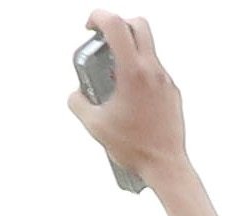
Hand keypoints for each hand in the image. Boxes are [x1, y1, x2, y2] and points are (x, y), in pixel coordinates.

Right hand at [68, 9, 188, 181]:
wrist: (167, 166)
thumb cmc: (136, 148)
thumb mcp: (94, 125)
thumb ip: (78, 103)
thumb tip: (76, 94)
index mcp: (134, 72)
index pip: (117, 25)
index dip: (99, 17)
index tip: (89, 27)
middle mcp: (153, 71)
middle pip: (139, 25)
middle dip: (118, 25)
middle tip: (104, 42)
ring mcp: (166, 80)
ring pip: (147, 49)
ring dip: (128, 53)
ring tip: (113, 79)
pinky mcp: (173, 92)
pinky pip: (154, 71)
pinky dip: (139, 73)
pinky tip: (130, 97)